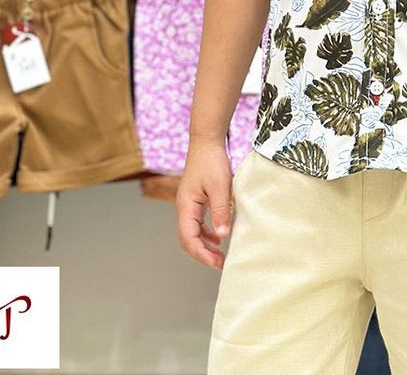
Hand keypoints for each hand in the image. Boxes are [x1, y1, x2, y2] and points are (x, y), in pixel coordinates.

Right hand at [176, 142, 233, 269]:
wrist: (206, 142)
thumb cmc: (211, 161)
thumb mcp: (220, 186)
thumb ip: (220, 211)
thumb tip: (222, 236)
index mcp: (186, 206)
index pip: (189, 239)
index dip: (202, 254)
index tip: (217, 263)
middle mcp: (184, 208)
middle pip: (188, 239)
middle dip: (202, 254)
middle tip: (220, 264)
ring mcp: (188, 204)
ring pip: (192, 232)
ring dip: (204, 245)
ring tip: (220, 255)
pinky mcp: (195, 200)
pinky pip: (197, 223)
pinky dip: (206, 233)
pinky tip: (218, 236)